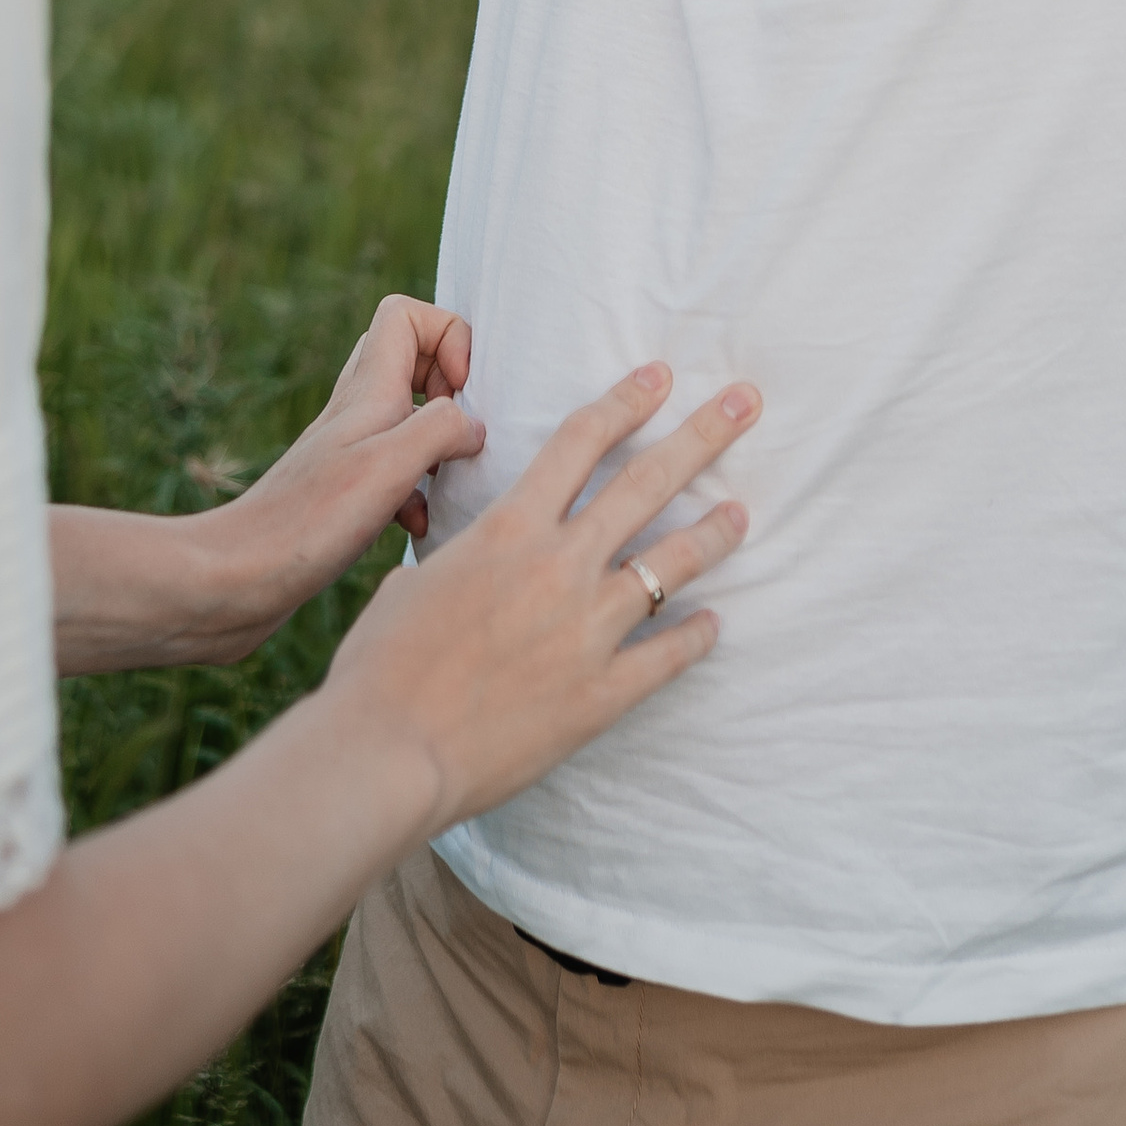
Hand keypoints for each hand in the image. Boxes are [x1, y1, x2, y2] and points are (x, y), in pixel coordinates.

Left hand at [200, 298, 485, 660]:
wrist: (234, 582)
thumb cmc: (307, 523)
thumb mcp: (389, 467)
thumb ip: (440, 429)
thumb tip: (474, 425)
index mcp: (366, 393)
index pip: (404, 315)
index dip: (447, 335)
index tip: (461, 391)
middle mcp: (354, 414)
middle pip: (407, 358)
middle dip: (449, 387)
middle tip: (459, 432)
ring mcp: (345, 454)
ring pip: (403, 419)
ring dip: (436, 445)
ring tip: (444, 484)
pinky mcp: (339, 496)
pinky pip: (391, 473)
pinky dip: (414, 492)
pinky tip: (414, 529)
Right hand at [327, 362, 756, 834]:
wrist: (388, 749)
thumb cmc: (381, 665)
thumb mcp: (418, 581)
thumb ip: (465, 558)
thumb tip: (477, 556)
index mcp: (509, 528)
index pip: (580, 441)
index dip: (625, 401)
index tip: (662, 375)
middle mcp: (559, 565)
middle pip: (645, 482)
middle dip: (702, 435)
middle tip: (744, 402)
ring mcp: (588, 629)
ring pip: (671, 562)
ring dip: (714, 532)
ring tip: (743, 513)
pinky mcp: (601, 693)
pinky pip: (667, 655)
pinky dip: (696, 636)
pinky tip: (715, 623)